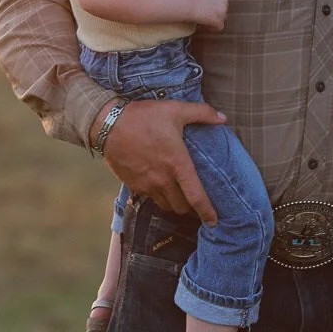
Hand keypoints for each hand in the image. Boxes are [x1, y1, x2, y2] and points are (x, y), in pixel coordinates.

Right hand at [97, 98, 226, 222]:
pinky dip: (158, 196)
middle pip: (181, 207)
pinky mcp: (133, 185)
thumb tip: (223, 118)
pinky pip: (150, 198)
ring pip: (165, 206)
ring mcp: (146, 184)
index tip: (214, 222)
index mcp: (177, 164)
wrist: (108, 124)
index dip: (208, 212)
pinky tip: (159, 185)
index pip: (196, 197)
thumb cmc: (144, 116)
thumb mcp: (176, 110)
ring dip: (174, 203)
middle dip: (191, 207)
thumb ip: (202, 113)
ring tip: (178, 194)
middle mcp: (163, 179)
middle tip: (195, 200)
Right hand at [188, 0, 228, 31]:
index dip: (213, 6)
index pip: (221, 0)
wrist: (184, 1)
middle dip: (213, 13)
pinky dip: (211, 28)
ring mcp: (223, 9)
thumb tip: (208, 5)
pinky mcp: (219, 19)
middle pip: (222, 9)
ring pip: (221, 18)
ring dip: (212, 20)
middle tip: (202, 16)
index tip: (204, 9)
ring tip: (201, 20)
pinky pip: (219, 27)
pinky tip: (202, 26)